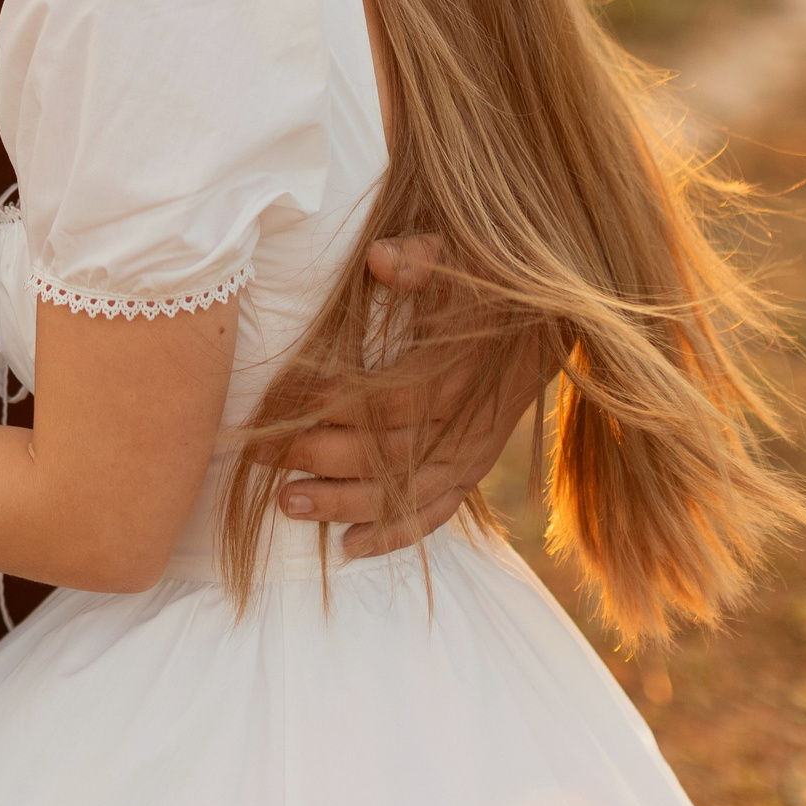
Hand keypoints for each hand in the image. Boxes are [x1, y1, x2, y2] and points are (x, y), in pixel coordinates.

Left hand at [273, 234, 535, 556]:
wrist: (547, 320)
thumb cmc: (483, 283)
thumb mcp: (457, 257)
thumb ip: (419, 259)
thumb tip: (381, 259)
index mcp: (456, 371)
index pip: (383, 399)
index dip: (328, 404)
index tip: (274, 403)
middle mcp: (465, 422)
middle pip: (385, 452)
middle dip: (316, 453)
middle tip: (258, 455)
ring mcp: (471, 453)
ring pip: (405, 493)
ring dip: (344, 503)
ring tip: (286, 504)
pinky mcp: (473, 470)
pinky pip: (437, 513)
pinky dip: (395, 534)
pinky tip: (348, 547)